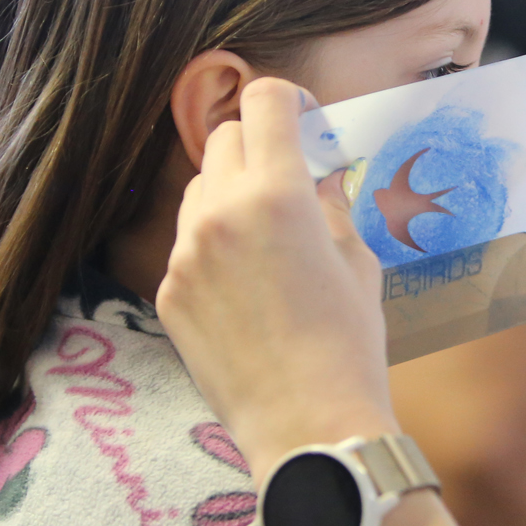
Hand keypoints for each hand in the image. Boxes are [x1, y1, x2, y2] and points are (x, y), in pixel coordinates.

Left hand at [156, 78, 397, 478]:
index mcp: (277, 194)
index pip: (264, 100)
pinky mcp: (168, 291)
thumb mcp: (358, 261)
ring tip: (266, 242)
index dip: (288, 101)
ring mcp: (185, 253)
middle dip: (258, 147)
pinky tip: (246, 291)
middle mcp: (220, 213)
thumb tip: (319, 176)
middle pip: (224, 138)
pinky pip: (186, 245)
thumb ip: (330, 205)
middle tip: (288, 181)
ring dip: (229, 195)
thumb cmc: (348, 345)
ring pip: (198, 190)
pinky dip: (213, 248)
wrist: (308, 426)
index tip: (303, 120)